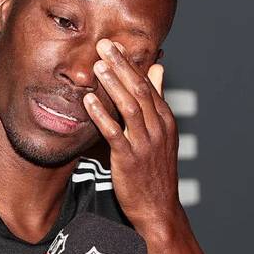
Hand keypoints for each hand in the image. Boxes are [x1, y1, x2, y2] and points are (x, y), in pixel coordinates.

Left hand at [82, 39, 181, 234]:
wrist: (158, 208)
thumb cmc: (155, 170)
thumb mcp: (162, 132)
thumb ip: (157, 100)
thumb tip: (157, 68)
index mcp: (165, 120)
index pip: (147, 85)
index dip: (131, 64)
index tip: (115, 45)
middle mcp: (158, 128)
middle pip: (139, 90)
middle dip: (122, 65)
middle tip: (105, 44)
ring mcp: (145, 144)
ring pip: (130, 107)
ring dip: (113, 85)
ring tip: (98, 65)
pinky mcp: (130, 159)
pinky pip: (115, 133)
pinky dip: (102, 115)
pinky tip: (88, 101)